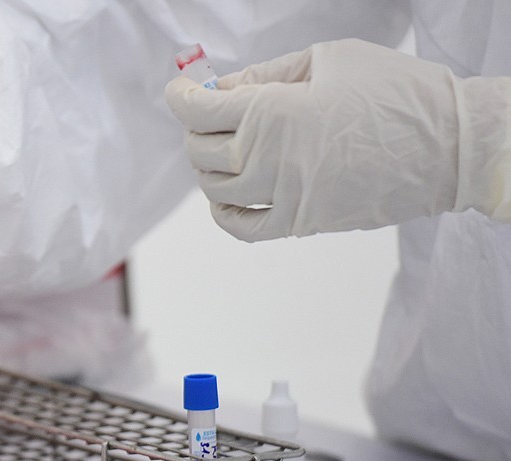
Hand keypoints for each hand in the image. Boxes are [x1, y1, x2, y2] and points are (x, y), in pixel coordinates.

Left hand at [165, 39, 508, 241]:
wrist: (452, 145)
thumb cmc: (396, 92)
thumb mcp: (328, 60)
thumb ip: (266, 73)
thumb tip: (222, 86)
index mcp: (271, 110)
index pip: (197, 111)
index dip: (180, 99)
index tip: (180, 93)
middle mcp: (267, 158)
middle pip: (200, 151)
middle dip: (196, 129)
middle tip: (210, 115)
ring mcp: (282, 196)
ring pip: (214, 189)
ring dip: (207, 168)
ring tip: (223, 149)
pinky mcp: (300, 223)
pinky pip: (241, 228)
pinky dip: (223, 213)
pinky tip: (225, 197)